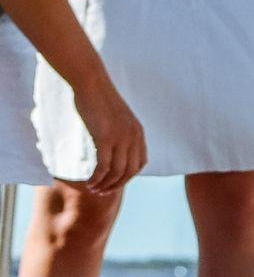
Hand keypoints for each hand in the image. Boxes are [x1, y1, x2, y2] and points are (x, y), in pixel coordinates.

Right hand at [68, 74, 146, 191]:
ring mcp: (121, 138)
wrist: (91, 84)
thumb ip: (117, 132)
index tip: (115, 182)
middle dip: (117, 185)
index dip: (129, 176)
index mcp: (138, 132)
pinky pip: (104, 166)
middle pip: (130, 171)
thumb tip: (111, 144)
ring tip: (93, 189)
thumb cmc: (99, 99)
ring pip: (117, 172)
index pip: (140, 162)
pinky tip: (89, 183)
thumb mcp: (115, 118)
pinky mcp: (105, 138)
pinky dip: (97, 178)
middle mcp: (133, 137)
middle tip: (102, 192)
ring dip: (105, 185)